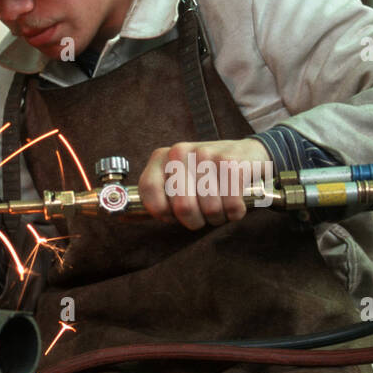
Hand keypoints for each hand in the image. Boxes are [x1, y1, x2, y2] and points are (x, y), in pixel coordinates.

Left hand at [138, 138, 273, 229]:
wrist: (249, 154)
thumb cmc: (209, 175)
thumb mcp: (179, 179)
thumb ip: (157, 195)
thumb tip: (123, 217)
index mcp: (162, 157)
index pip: (148, 191)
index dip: (162, 212)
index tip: (172, 216)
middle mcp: (181, 152)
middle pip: (182, 207)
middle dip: (196, 220)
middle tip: (204, 214)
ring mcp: (207, 155)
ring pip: (208, 209)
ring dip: (218, 217)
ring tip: (221, 206)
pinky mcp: (232, 162)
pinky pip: (230, 204)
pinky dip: (235, 212)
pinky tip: (236, 203)